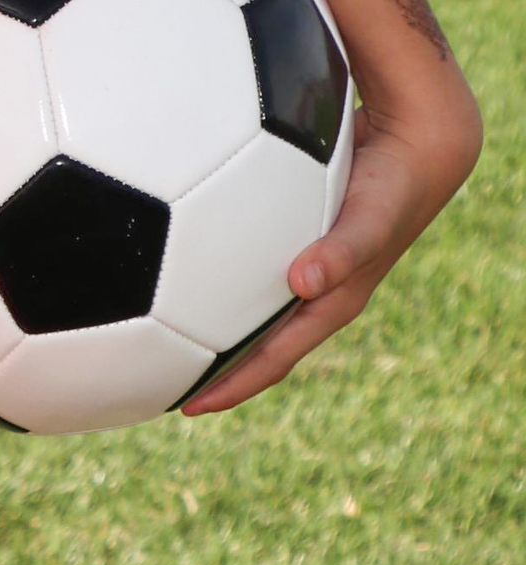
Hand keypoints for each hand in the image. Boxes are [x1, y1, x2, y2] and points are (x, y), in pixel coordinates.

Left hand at [180, 85, 480, 414]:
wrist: (409, 155)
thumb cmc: (390, 194)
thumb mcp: (369, 224)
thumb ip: (342, 252)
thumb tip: (302, 282)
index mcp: (326, 308)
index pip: (271, 360)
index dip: (232, 387)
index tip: (188, 409)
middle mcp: (309, 297)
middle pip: (252, 345)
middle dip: (209, 369)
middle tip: (157, 379)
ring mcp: (301, 273)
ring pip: (245, 310)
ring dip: (205, 324)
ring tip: (155, 330)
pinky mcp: (293, 242)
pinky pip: (246, 270)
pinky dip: (215, 276)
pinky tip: (176, 259)